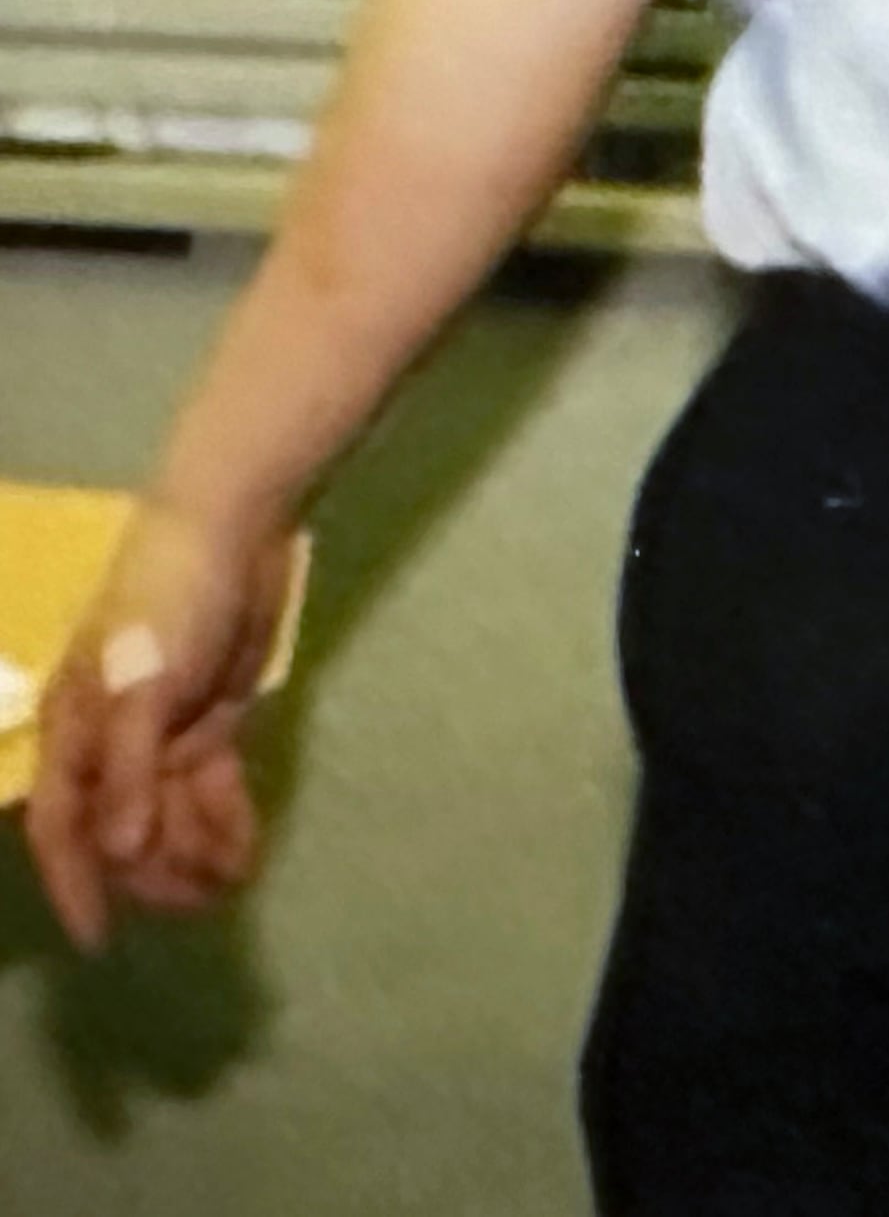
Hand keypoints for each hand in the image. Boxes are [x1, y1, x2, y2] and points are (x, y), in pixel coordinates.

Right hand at [23, 497, 293, 948]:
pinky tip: (246, 853)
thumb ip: (132, 770)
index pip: (62, 827)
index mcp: (74, 734)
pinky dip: (224, 819)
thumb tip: (121, 851)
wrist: (230, 529)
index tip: (97, 940)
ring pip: (169, 814)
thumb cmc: (168, 600)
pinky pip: (209, 787)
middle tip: (199, 904)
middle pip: (123, 830)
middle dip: (154, 873)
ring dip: (194, 852)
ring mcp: (162, 733)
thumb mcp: (143, 685)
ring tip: (231, 884)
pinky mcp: (209, 720)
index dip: (75, 885)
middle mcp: (112, 744)